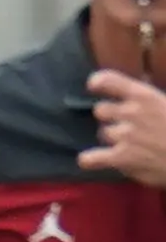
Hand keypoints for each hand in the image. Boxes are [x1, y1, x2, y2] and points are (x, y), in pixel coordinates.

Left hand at [78, 69, 165, 186]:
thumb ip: (152, 100)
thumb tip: (137, 94)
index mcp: (145, 96)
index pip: (109, 80)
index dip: (98, 82)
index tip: (94, 85)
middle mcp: (130, 113)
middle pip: (101, 110)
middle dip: (110, 117)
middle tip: (127, 125)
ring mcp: (124, 135)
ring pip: (102, 133)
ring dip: (112, 139)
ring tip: (130, 145)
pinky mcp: (122, 158)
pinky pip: (92, 158)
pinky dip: (90, 160)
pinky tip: (91, 160)